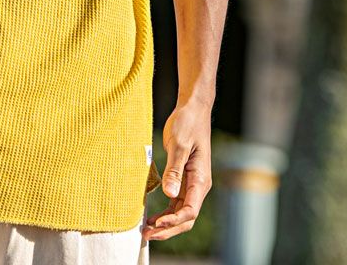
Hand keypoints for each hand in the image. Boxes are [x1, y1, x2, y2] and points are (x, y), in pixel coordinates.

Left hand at [142, 100, 211, 241]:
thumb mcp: (178, 145)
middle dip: (168, 230)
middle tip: (146, 236)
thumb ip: (174, 170)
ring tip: (146, 230)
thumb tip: (169, 194)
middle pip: (186, 218)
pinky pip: (176, 202)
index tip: (156, 225)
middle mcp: (198, 185)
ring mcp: (192, 183)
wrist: (193, 109)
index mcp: (200, 179)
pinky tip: (153, 217)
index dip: (173, 222)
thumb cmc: (188, 123)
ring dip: (166, 224)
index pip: (190, 211)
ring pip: (181, 213)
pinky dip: (166, 212)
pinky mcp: (184, 178)